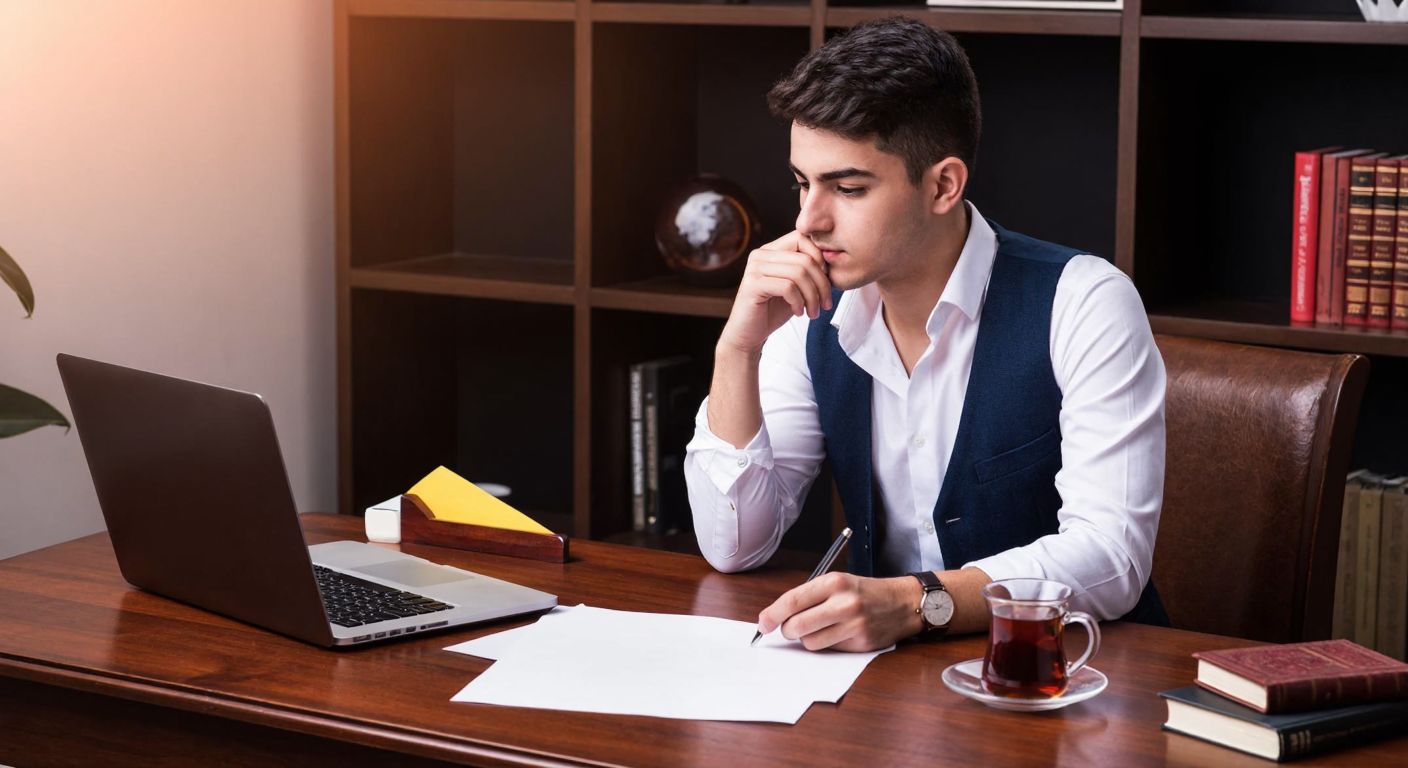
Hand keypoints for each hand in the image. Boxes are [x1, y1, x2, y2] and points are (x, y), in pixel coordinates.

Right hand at [717, 231, 831, 356]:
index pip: (802, 238)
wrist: (749, 335)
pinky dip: (798, 302)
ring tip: (813, 312)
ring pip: (799, 273)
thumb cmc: (773, 310)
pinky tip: (799, 312)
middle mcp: (760, 255)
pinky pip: (787, 287)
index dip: (820, 258)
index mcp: (771, 250)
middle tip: (825, 305)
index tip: (826, 283)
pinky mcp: (752, 285)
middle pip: (805, 259)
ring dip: (812, 297)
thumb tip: (833, 260)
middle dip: (822, 284)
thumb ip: (808, 270)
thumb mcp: (796, 286)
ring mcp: (754, 268)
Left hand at [757, 573, 920, 651]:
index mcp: (833, 582)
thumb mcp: (837, 582)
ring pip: (810, 642)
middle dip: (786, 631)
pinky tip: (837, 634)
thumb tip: (776, 617)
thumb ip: (809, 597)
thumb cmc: (864, 592)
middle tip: (789, 629)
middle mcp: (843, 603)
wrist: (902, 602)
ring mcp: (853, 625)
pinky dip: (826, 644)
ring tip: (819, 628)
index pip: (792, 600)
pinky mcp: (860, 643)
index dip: (772, 614)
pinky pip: (828, 650)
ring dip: (807, 639)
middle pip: (796, 626)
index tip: (763, 623)